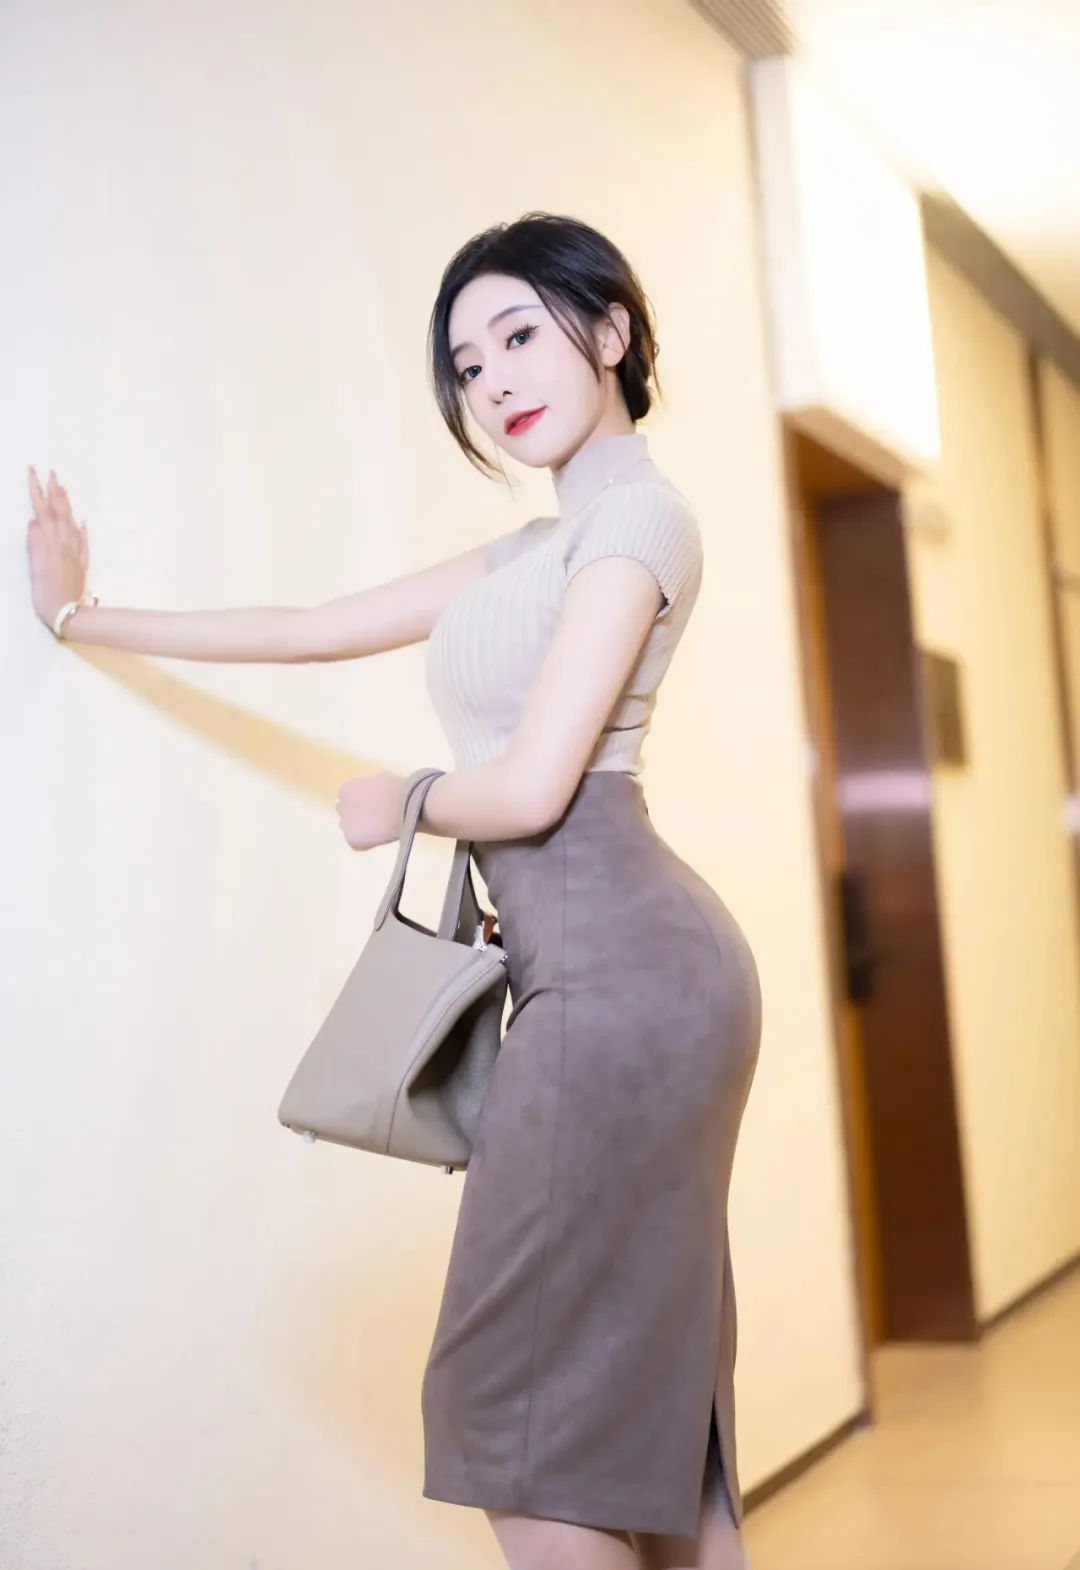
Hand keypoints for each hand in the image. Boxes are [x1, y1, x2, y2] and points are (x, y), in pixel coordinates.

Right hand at [26, 467, 89, 628]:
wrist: (68, 612)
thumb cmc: (46, 593)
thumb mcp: (35, 568)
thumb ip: (35, 544)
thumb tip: (33, 521)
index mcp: (50, 542)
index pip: (42, 509)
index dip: (37, 490)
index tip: (32, 472)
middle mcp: (64, 543)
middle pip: (59, 512)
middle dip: (54, 491)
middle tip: (51, 473)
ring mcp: (74, 552)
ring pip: (71, 522)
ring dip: (66, 504)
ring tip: (63, 489)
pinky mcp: (80, 563)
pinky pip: (82, 541)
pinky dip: (80, 529)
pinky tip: (81, 522)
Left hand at [335, 771, 408, 850]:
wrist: (405, 807)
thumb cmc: (397, 789)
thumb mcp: (379, 779)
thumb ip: (369, 789)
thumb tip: (373, 795)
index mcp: (346, 789)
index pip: (347, 797)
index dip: (360, 801)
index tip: (372, 804)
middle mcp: (341, 806)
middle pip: (346, 812)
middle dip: (357, 814)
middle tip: (374, 817)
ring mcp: (345, 825)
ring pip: (350, 828)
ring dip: (361, 828)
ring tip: (379, 828)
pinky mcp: (352, 841)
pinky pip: (357, 843)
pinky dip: (366, 842)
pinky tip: (380, 837)